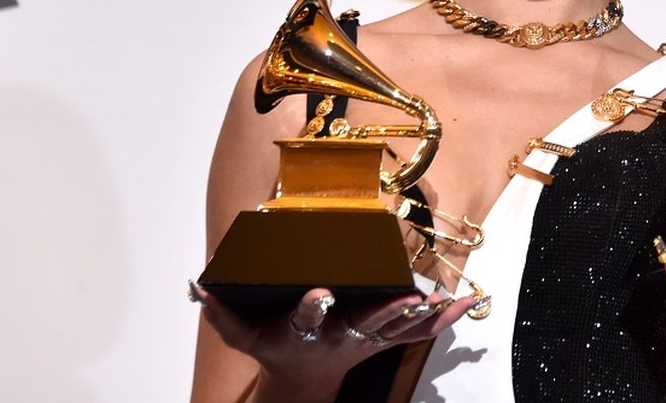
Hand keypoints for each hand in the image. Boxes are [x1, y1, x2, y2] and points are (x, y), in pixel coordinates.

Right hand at [191, 283, 475, 400]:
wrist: (300, 380)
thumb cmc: (272, 349)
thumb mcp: (241, 335)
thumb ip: (222, 310)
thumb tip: (199, 285)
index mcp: (305, 330)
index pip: (308, 316)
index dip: (313, 306)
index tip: (320, 292)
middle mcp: (339, 336)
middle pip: (368, 325)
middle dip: (389, 313)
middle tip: (411, 300)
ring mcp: (365, 340)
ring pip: (401, 330)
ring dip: (427, 317)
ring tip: (454, 301)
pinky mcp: (382, 340)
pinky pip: (417, 333)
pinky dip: (442, 321)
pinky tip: (466, 303)